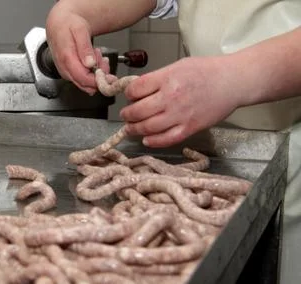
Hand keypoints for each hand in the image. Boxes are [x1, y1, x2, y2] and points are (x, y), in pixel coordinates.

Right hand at [46, 8, 109, 94]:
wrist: (58, 25)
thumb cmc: (68, 25)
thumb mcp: (80, 30)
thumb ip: (85, 48)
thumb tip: (90, 64)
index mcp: (66, 58)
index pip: (83, 78)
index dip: (97, 80)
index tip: (109, 75)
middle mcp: (64, 68)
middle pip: (85, 84)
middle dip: (99, 75)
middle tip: (104, 59)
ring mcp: (66, 72)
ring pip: (85, 83)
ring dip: (96, 72)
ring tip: (97, 54)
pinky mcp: (68, 73)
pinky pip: (83, 79)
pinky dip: (91, 72)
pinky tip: (93, 60)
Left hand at [120, 56, 240, 147]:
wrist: (233, 81)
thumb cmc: (207, 71)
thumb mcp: (178, 66)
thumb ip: (157, 78)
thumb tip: (138, 91)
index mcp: (167, 78)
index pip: (135, 89)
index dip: (128, 94)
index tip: (129, 97)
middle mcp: (171, 97)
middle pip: (138, 111)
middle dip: (127, 115)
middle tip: (125, 115)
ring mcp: (180, 115)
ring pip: (148, 127)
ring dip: (135, 129)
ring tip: (131, 128)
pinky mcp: (190, 128)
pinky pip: (166, 139)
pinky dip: (153, 141)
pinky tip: (146, 140)